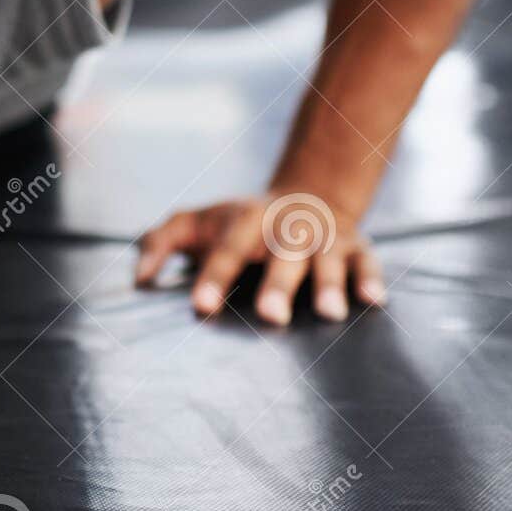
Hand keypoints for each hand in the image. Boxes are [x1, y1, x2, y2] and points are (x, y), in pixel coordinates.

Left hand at [133, 193, 387, 326]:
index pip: (227, 248)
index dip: (214, 276)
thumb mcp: (195, 223)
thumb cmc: (238, 223)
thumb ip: (161, 242)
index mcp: (246, 220)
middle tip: (270, 317)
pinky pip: (368, 262)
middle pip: (283, 253)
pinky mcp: (357, 248)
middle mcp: (288, 226)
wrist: (304, 194)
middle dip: (278, 284)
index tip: (201, 307)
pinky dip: (371, 279)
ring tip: (328, 314)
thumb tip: (138, 279)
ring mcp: (325, 237)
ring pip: (328, 259)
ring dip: (329, 284)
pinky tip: (373, 302)